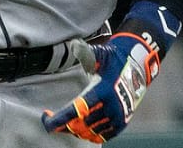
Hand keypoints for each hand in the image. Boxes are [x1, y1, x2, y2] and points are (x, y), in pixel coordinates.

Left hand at [42, 33, 158, 142]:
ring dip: (75, 130)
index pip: (76, 110)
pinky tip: (80, 128)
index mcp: (102, 91)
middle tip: (52, 118)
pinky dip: (89, 135)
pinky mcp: (121, 124)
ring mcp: (117, 118)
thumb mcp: (100, 54)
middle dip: (63, 124)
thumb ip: (85, 51)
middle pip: (80, 125)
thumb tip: (72, 44)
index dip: (59, 118)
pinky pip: (102, 137)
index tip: (45, 119)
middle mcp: (110, 108)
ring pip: (89, 133)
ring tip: (65, 122)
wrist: (136, 69)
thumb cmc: (113, 60)